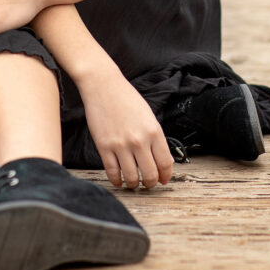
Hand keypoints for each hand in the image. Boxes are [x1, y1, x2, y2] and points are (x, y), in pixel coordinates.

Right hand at [79, 65, 173, 189]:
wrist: (103, 85)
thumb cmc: (126, 98)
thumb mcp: (148, 116)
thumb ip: (156, 138)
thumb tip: (164, 161)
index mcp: (153, 131)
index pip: (165, 163)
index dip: (165, 176)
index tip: (163, 180)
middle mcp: (139, 140)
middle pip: (150, 174)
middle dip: (150, 183)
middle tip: (148, 183)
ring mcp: (121, 144)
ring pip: (131, 177)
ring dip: (133, 184)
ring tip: (133, 182)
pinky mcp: (104, 146)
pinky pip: (112, 172)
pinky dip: (116, 181)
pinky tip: (118, 180)